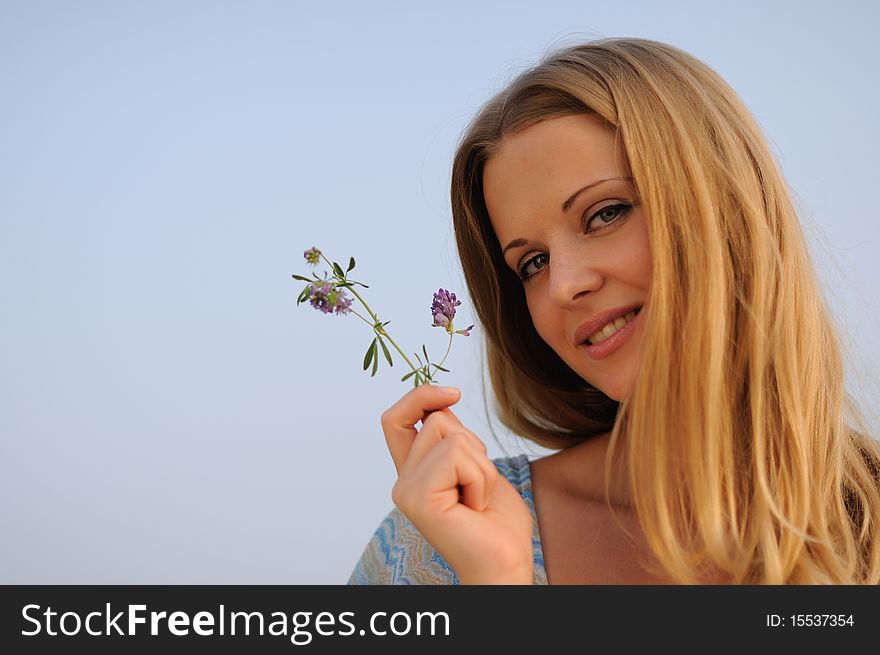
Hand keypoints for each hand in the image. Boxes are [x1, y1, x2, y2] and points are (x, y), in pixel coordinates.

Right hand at [380, 385, 533, 583]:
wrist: (506, 565)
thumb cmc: (497, 524)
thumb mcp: (476, 465)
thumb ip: (454, 439)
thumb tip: (442, 403)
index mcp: (414, 474)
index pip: (397, 419)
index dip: (420, 396)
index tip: (453, 393)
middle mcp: (403, 481)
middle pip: (436, 420)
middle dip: (474, 447)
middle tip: (477, 489)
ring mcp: (406, 490)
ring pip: (451, 434)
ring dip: (481, 465)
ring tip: (477, 500)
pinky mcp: (418, 498)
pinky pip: (458, 455)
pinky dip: (480, 477)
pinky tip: (475, 507)